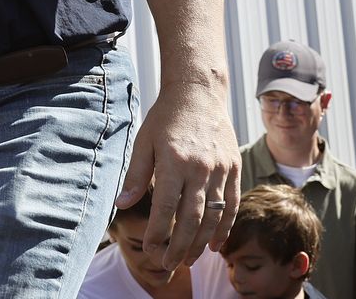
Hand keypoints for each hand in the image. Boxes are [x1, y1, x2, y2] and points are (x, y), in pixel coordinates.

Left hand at [119, 80, 238, 269]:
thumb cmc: (165, 118)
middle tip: (168, 264)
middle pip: (192, 218)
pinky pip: (231, 205)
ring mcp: (220, 169)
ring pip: (214, 216)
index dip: (158, 232)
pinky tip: (216, 245)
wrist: (198, 92)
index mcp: (174, 161)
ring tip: (188, 260)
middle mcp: (200, 167)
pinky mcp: (234, 168)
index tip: (150, 249)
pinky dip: (225, 228)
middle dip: (180, 246)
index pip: (166, 206)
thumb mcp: (143, 142)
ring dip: (201, 243)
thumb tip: (121, 205)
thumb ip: (136, 176)